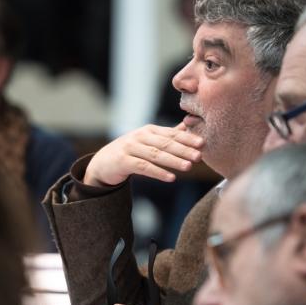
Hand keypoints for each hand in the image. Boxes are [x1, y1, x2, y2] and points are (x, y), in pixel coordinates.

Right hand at [83, 123, 202, 186]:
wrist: (103, 162)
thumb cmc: (130, 151)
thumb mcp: (148, 140)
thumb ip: (167, 135)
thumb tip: (188, 126)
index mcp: (149, 130)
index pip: (171, 134)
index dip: (187, 138)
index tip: (202, 144)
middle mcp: (140, 136)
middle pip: (165, 143)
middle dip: (183, 149)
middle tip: (199, 156)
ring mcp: (130, 148)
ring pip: (156, 155)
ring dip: (173, 161)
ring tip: (188, 167)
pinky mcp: (123, 161)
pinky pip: (143, 167)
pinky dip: (158, 172)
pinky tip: (170, 178)